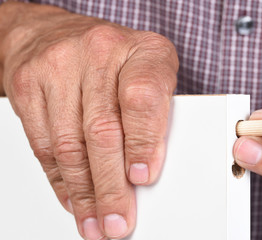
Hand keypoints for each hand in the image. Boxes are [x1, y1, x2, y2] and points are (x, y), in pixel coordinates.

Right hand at [0, 2, 177, 239]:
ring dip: (84, 193)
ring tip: (95, 220)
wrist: (56, 33)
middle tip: (118, 220)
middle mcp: (99, 53)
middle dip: (110, 187)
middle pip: (103, 130)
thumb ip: (155, 114)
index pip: (143, 98)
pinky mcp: (28, 85)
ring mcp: (59, 67)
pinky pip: (44, 144)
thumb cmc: (116, 58)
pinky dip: (61, 180)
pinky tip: (74, 198)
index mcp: (143, 51)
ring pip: (70, 144)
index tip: (142, 179)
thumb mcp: (152, 73)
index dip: (143, 142)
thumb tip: (144, 171)